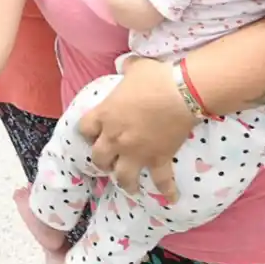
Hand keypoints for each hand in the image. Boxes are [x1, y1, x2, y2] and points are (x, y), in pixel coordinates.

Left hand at [76, 56, 190, 200]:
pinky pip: (161, 181)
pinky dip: (168, 191)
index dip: (87, 132)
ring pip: (122, 176)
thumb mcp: (134, 68)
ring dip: (124, 182)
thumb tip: (126, 64)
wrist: (180, 93)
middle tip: (107, 161)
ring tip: (128, 186)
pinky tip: (172, 200)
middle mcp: (115, 138)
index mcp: (105, 115)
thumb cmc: (154, 78)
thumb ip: (126, 68)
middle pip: (99, 158)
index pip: (84, 129)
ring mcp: (136, 152)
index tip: (92, 133)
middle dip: (101, 161)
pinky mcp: (158, 160)